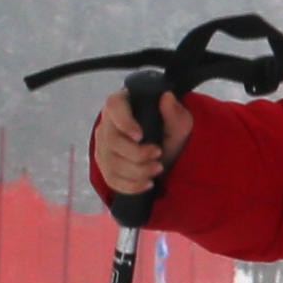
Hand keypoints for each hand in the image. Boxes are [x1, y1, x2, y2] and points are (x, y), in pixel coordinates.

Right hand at [88, 86, 190, 206]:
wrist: (168, 151)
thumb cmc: (170, 131)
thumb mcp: (179, 121)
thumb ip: (174, 112)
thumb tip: (167, 97)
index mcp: (123, 104)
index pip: (114, 106)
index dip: (124, 121)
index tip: (140, 135)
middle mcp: (107, 124)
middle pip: (111, 141)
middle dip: (137, 153)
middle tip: (158, 155)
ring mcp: (103, 146)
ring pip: (111, 163)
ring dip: (137, 171)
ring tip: (157, 169)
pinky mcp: (105, 166)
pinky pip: (111, 179)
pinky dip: (131, 185)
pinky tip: (147, 183)